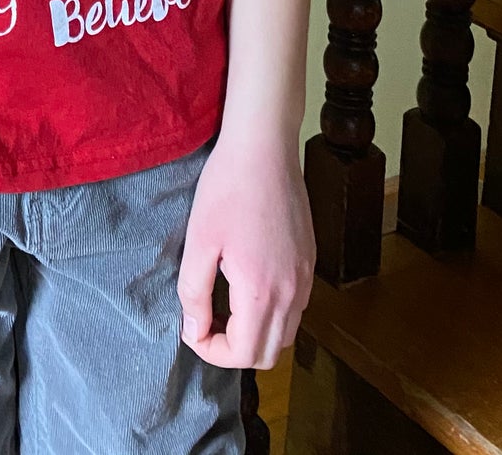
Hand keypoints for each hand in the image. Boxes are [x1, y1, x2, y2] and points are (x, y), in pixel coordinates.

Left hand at [175, 131, 314, 368]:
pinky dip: (273, 314)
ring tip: (224, 308)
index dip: (212, 352)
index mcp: (262, 292)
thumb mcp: (199, 240)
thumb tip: (194, 330)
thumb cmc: (227, 188)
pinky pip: (296, 307)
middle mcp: (293, 292)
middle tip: (206, 323)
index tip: (191, 328)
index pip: (244, 354)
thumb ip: (194, 292)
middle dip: (235, 351)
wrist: (265, 147)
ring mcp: (306, 277)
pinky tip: (247, 287)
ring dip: (256, 335)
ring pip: (287, 333)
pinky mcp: (310, 260)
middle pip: (270, 353)